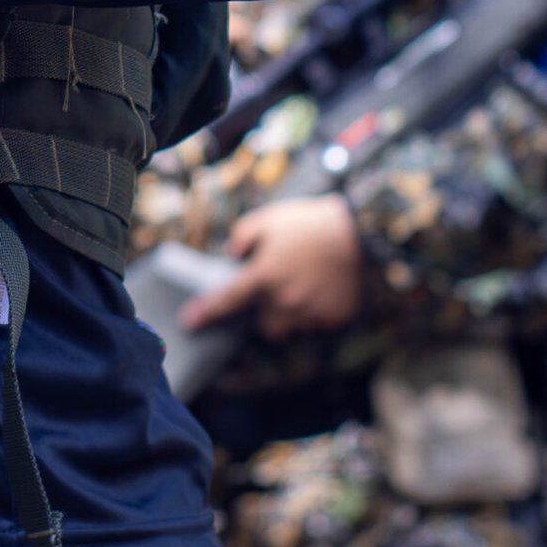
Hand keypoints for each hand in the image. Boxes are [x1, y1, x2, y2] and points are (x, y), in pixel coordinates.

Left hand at [180, 195, 363, 339]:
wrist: (356, 233)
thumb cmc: (308, 223)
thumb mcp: (267, 219)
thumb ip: (242, 236)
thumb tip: (233, 254)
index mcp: (263, 276)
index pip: (227, 301)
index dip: (206, 313)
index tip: (190, 322)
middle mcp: (284, 301)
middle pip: (264, 325)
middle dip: (264, 313)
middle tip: (273, 291)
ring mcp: (310, 312)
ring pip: (290, 327)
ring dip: (288, 314)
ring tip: (300, 287)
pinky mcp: (333, 318)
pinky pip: (316, 323)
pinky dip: (314, 311)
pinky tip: (321, 288)